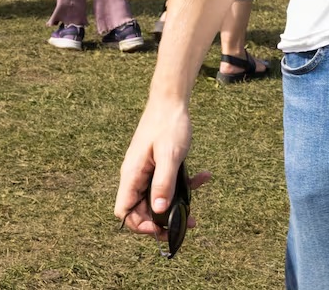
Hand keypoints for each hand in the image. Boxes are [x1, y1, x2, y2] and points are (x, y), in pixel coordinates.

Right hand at [115, 100, 207, 239]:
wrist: (172, 100)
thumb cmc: (169, 125)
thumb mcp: (170, 155)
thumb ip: (163, 183)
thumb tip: (158, 211)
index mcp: (132, 175)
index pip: (124, 211)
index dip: (138, 225)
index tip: (160, 229)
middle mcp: (136, 175)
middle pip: (141, 209)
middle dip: (161, 221)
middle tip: (184, 225)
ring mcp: (147, 170)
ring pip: (157, 198)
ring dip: (175, 205)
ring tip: (195, 213)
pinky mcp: (159, 165)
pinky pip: (168, 182)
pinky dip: (185, 184)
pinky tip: (204, 176)